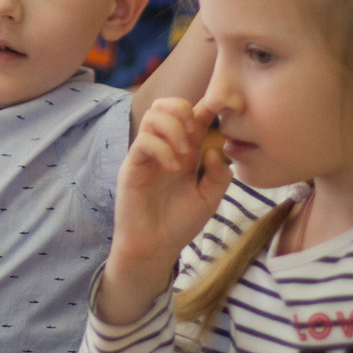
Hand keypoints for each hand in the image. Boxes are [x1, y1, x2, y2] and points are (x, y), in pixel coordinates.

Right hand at [97, 97, 228, 320]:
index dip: (205, 105)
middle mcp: (165, 147)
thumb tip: (214, 149)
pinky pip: (143, 141)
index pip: (192, 116)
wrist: (155, 248)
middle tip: (196, 132)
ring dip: (174, 128)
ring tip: (185, 154)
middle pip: (166, 105)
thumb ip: (219, 176)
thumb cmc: (179, 223)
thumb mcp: (209, 200)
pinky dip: (162, 148)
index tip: (219, 107)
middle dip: (183, 109)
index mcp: (186, 151)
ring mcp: (147, 155)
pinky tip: (174, 167)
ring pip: (153, 116)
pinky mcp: (133, 166)